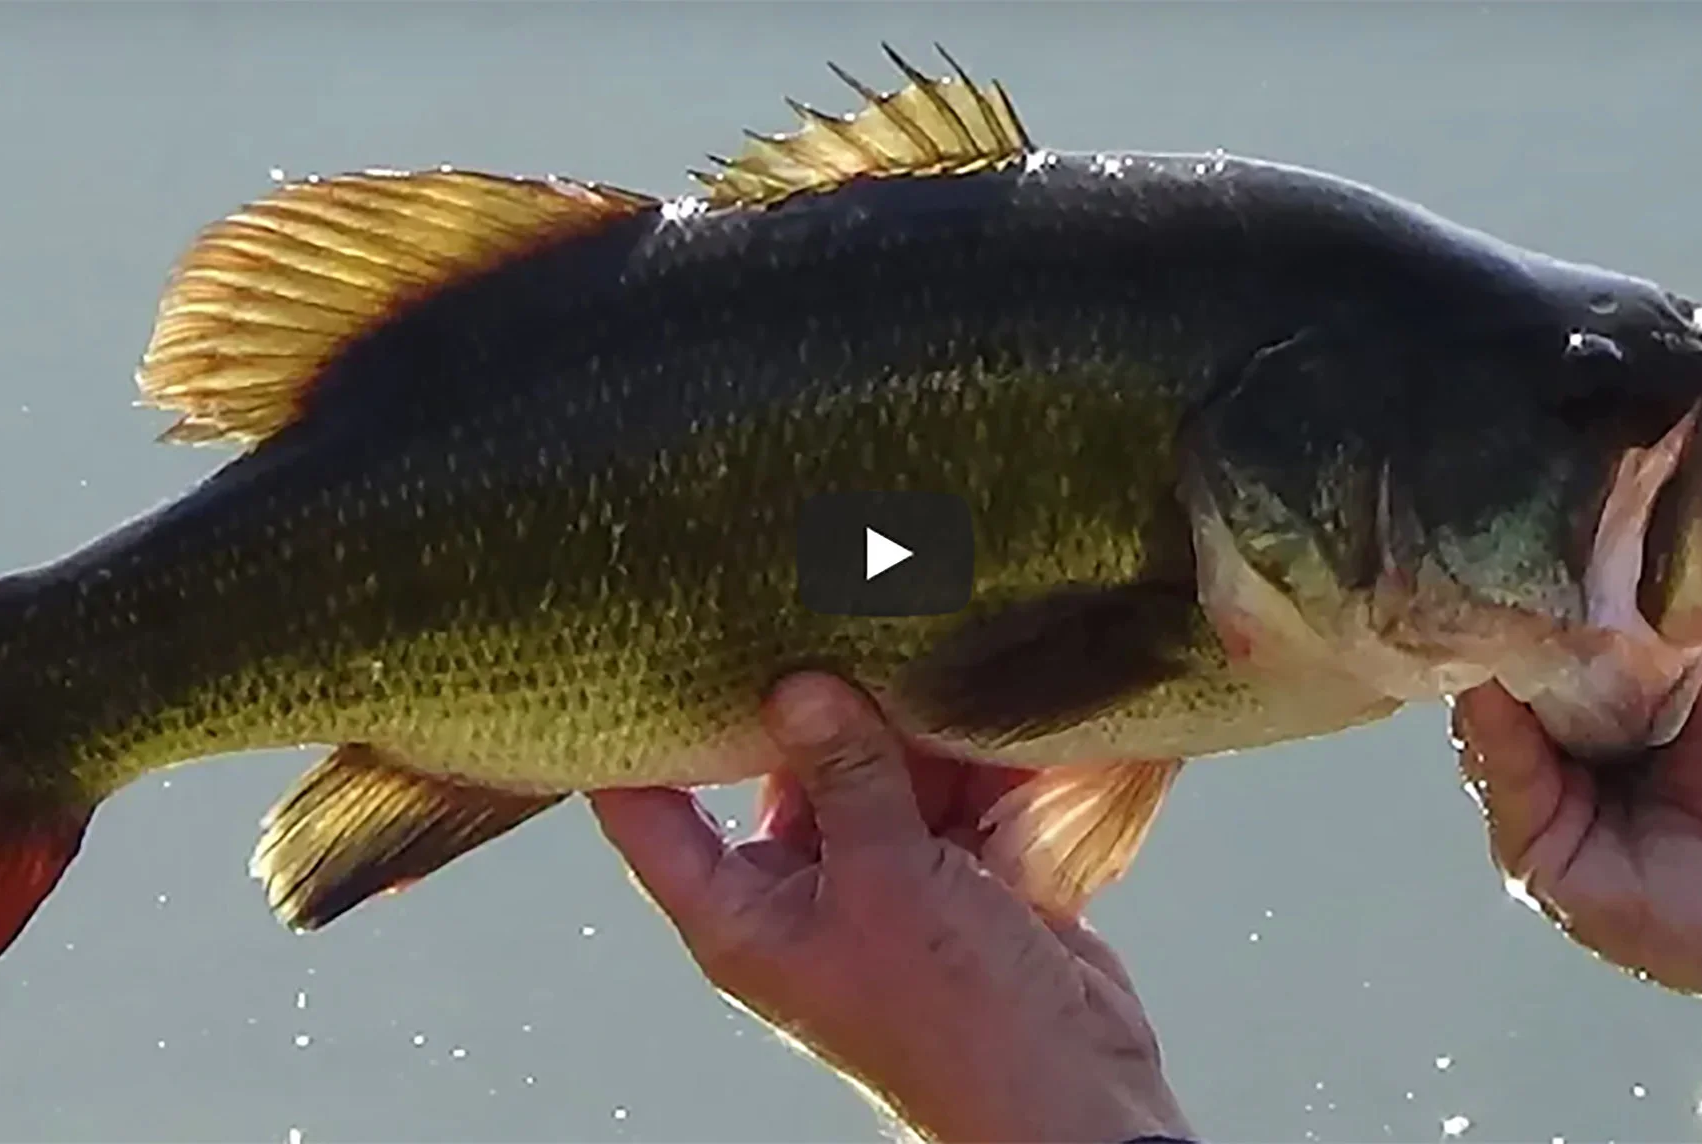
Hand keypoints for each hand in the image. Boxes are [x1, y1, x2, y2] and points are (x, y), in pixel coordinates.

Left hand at [589, 673, 1192, 1143]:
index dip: (631, 739)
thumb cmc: (953, 1019)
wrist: (1070, 1094)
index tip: (631, 652)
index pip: (648, 815)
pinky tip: (974, 686)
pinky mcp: (952, 876)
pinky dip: (964, 753)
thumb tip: (797, 685)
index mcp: (740, 915)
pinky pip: (943, 794)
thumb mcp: (888, 879)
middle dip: (802, 702)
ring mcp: (877, 884)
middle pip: (773, 774)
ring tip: (902, 628)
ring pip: (869, 773)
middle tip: (801, 605)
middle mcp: (798, 895)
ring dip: (898, 720)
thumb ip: (845, 775)